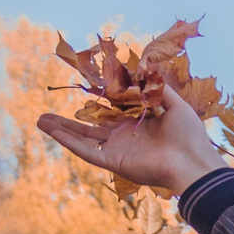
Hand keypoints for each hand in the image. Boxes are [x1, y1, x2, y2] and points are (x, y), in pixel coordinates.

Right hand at [35, 78, 229, 195]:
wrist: (194, 162)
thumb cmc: (190, 136)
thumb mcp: (175, 105)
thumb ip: (157, 89)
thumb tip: (143, 70)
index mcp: (136, 124)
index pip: (108, 113)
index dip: (93, 103)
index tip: (79, 91)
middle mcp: (124, 138)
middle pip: (88, 128)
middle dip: (66, 122)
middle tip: (44, 114)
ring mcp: (118, 151)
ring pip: (83, 139)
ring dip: (61, 130)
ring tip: (39, 121)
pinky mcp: (115, 162)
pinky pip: (88, 152)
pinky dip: (70, 143)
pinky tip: (53, 132)